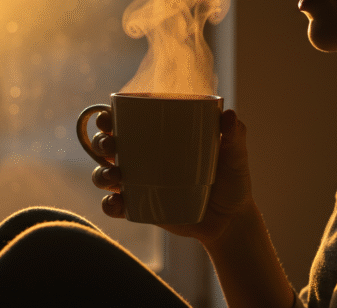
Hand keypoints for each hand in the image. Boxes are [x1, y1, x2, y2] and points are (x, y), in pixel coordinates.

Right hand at [91, 109, 253, 244]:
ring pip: (105, 174)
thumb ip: (235, 135)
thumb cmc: (232, 179)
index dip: (109, 116)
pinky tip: (117, 203)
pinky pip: (116, 206)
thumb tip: (228, 115)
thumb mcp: (235, 156)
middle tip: (111, 145)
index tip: (107, 117)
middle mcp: (142, 157)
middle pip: (108, 144)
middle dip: (100, 142)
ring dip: (101, 173)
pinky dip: (110, 205)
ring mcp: (138, 183)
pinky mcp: (140, 207)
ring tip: (115, 175)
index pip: (127, 120)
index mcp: (159, 136)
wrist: (231, 220)